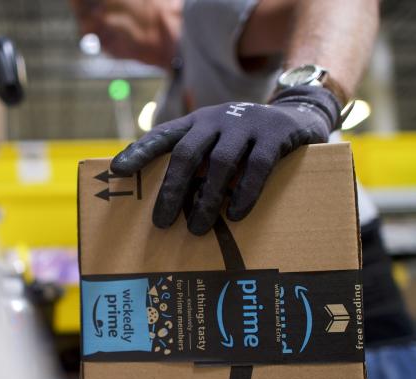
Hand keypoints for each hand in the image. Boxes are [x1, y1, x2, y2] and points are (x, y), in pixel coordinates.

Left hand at [111, 85, 341, 234]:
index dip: (139, 151)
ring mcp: (247, 124)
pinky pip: (257, 166)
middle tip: (161, 222)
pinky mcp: (275, 135)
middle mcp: (217, 119)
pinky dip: (245, 193)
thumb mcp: (216, 139)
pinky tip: (235, 215)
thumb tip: (169, 202)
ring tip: (196, 229)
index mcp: (198, 121)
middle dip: (172, 190)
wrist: (298, 113)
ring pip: (221, 163)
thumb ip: (195, 159)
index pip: (162, 135)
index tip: (117, 170)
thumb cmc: (246, 138)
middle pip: (187, 154)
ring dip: (206, 199)